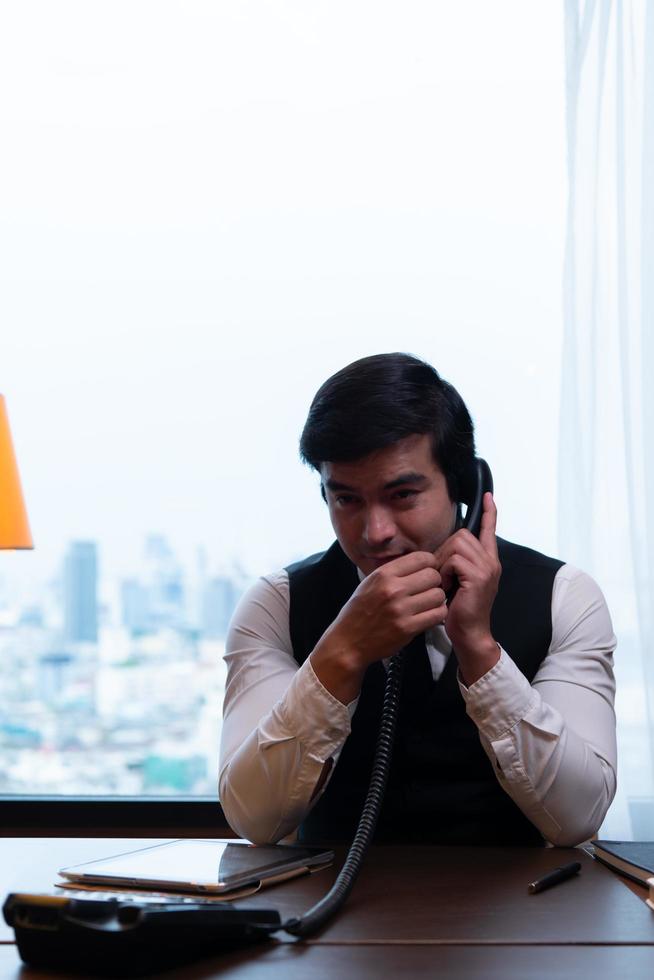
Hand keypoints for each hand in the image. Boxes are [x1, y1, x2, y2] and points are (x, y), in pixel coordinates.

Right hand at [310, 551, 446, 702]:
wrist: (348, 642)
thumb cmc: (359, 612)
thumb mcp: (370, 583)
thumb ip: (394, 572)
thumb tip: (422, 562)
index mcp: (383, 574)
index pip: (422, 558)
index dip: (430, 564)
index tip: (427, 572)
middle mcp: (392, 589)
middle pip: (433, 575)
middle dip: (435, 582)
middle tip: (428, 590)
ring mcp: (400, 609)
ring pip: (438, 595)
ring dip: (437, 600)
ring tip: (428, 604)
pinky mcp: (407, 628)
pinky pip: (438, 614)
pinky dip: (437, 614)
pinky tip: (428, 615)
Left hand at [434, 492, 500, 684]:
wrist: (469, 634)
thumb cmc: (459, 611)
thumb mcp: (459, 581)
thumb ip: (457, 563)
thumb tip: (444, 549)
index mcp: (488, 561)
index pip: (489, 530)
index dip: (489, 513)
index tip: (488, 496)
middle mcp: (491, 561)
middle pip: (461, 534)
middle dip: (444, 551)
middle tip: (442, 575)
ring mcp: (487, 568)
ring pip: (456, 544)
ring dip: (443, 562)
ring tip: (445, 583)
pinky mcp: (478, 576)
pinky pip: (453, 560)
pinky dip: (444, 572)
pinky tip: (446, 588)